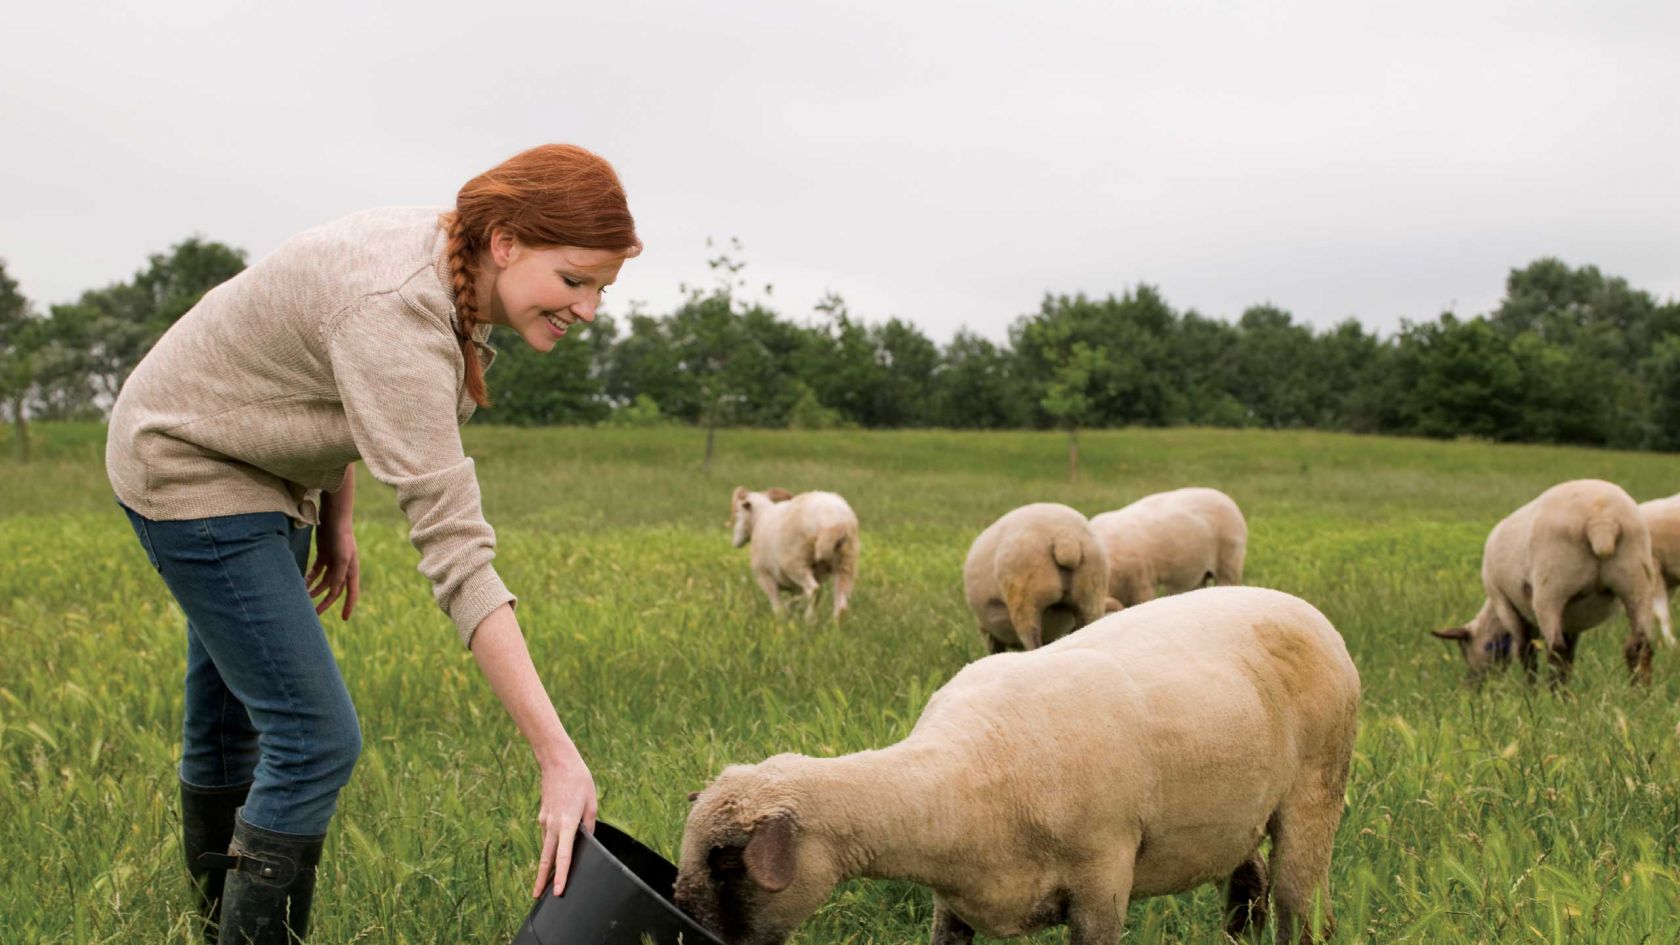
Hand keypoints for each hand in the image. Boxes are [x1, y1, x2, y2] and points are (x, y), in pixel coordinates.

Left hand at [307, 524, 359, 619]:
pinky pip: (316, 571)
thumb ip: (339, 574)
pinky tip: (302, 583)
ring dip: (315, 590)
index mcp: (351, 569)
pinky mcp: (323, 555)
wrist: (334, 517)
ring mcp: (333, 562)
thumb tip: (334, 592)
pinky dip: (310, 578)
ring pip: (324, 582)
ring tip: (304, 598)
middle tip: (314, 614)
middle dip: (325, 602)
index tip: (344, 619)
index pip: (351, 592)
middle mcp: (343, 567)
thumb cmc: (341, 536)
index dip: (348, 606)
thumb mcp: (342, 557)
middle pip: (335, 590)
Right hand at [535, 747, 597, 897]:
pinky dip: (550, 845)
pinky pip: (547, 835)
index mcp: (567, 823)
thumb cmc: (579, 781)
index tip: (557, 892)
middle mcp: (552, 825)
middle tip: (536, 897)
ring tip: (547, 880)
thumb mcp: (592, 803)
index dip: (561, 876)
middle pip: (545, 858)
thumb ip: (589, 825)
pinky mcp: (542, 816)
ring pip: (546, 846)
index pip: (563, 856)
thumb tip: (587, 841)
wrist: (558, 762)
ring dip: (546, 863)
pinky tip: (556, 848)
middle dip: (541, 879)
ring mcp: (544, 820)